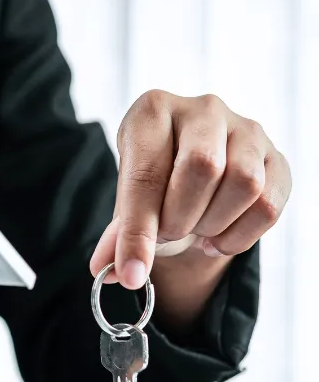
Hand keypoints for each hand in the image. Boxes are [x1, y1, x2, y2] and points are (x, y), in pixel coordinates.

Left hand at [90, 89, 290, 288]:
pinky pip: (268, 207)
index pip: (147, 174)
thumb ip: (117, 236)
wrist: (192, 181)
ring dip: (212, 226)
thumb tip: (105, 271)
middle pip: (203, 168)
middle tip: (168, 232)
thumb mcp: (128, 205)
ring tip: (194, 228)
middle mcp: (203, 109)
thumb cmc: (154, 187)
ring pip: (244, 184)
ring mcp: (247, 130)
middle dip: (179, 219)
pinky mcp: (277, 159)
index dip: (138, 230)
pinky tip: (216, 237)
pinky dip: (238, 237)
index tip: (132, 272)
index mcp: (153, 112)